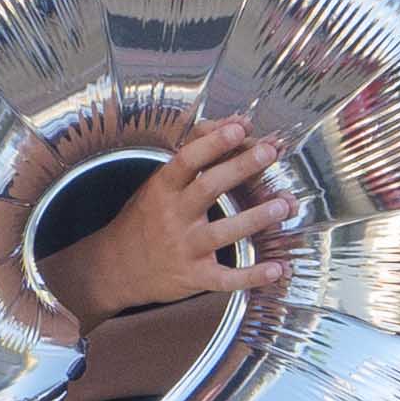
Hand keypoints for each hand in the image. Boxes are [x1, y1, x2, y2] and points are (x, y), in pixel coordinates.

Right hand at [45, 119, 292, 321]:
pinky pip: (226, 278)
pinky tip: (278, 269)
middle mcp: (172, 217)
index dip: (213, 143)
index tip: (239, 128)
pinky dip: (252, 276)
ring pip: (221, 233)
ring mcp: (183, 248)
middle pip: (207, 188)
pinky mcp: (194, 277)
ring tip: (283, 205)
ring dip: (254, 219)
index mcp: (162, 189)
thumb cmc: (146, 219)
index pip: (187, 160)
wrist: (116, 269)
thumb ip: (197, 151)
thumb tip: (235, 122)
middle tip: (268, 153)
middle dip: (240, 169)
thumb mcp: (160, 182)